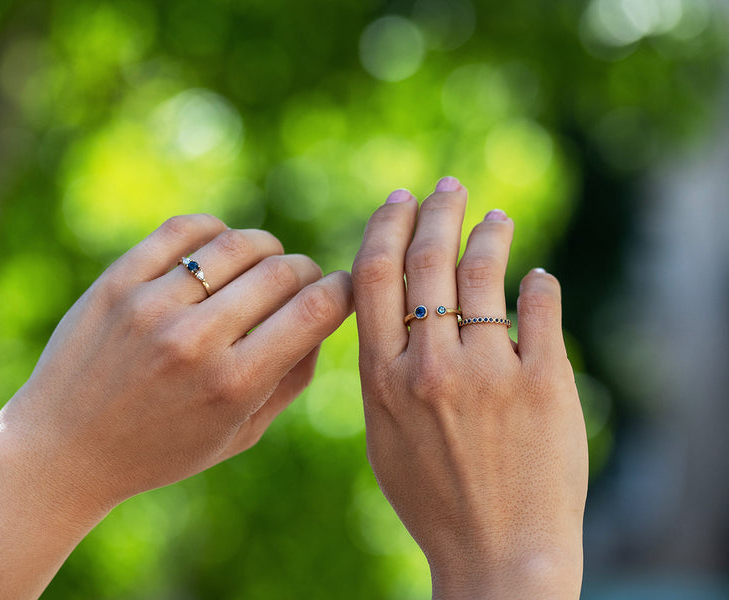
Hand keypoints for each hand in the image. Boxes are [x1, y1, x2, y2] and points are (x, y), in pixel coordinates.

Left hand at [0, 213, 353, 515]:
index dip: (345, 291)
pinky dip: (216, 231)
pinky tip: (218, 249)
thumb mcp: (239, 435)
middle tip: (303, 284)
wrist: (63, 448)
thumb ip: (292, 379)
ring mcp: (152, 305)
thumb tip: (325, 317)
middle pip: (284, 271)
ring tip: (262, 266)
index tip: (344, 292)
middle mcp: (195, 340)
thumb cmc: (161, 449)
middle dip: (308, 271)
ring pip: (238, 243)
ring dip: (266, 249)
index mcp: (233, 385)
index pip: (316, 309)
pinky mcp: (118, 281)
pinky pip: (185, 229)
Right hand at [352, 182, 587, 598]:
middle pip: (429, 259)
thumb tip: (398, 306)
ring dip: (490, 234)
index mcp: (382, 377)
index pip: (375, 275)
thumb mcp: (384, 435)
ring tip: (497, 217)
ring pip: (485, 273)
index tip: (398, 199)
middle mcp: (430, 366)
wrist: (497, 553)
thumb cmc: (432, 498)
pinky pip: (541, 310)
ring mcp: (489, 373)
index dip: (385, 225)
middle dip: (438, 210)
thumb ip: (383, 370)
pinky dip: (539, 284)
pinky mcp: (544, 383)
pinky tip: (536, 275)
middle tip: (450, 186)